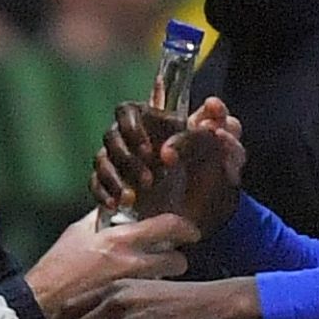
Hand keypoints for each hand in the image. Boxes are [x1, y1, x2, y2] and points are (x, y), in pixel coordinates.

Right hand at [91, 96, 244, 236]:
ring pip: (101, 160)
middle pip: (111, 136)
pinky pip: (95, 184)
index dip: (132, 128)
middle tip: (148, 179)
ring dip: (116, 178)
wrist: (199, 212)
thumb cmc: (210, 174)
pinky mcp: (110, 184)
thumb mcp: (222, 150)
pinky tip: (118, 204)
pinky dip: (105, 194)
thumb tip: (214, 106)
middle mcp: (131, 139)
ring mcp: (117, 161)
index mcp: (154, 123)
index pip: (128, 112)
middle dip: (127, 158)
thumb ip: (223, 125)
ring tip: (133, 198)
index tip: (147, 149)